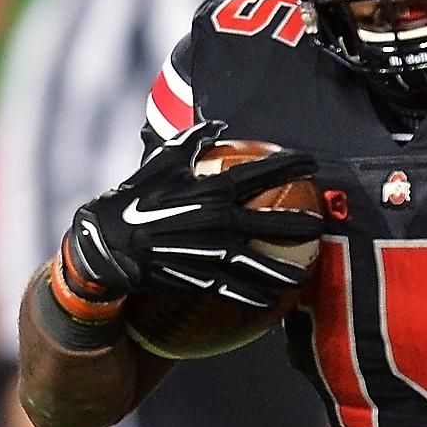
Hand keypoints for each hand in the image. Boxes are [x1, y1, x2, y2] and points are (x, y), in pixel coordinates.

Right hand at [58, 122, 323, 309]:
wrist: (104, 244)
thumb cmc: (134, 198)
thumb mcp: (161, 162)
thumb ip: (191, 141)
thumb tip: (216, 122)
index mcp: (210, 189)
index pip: (259, 174)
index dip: (289, 165)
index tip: (313, 163)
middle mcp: (215, 221)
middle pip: (269, 223)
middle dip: (300, 225)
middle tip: (323, 226)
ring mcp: (206, 253)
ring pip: (255, 264)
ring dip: (282, 272)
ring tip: (305, 278)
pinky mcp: (195, 278)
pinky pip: (229, 289)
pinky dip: (250, 296)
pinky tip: (270, 304)